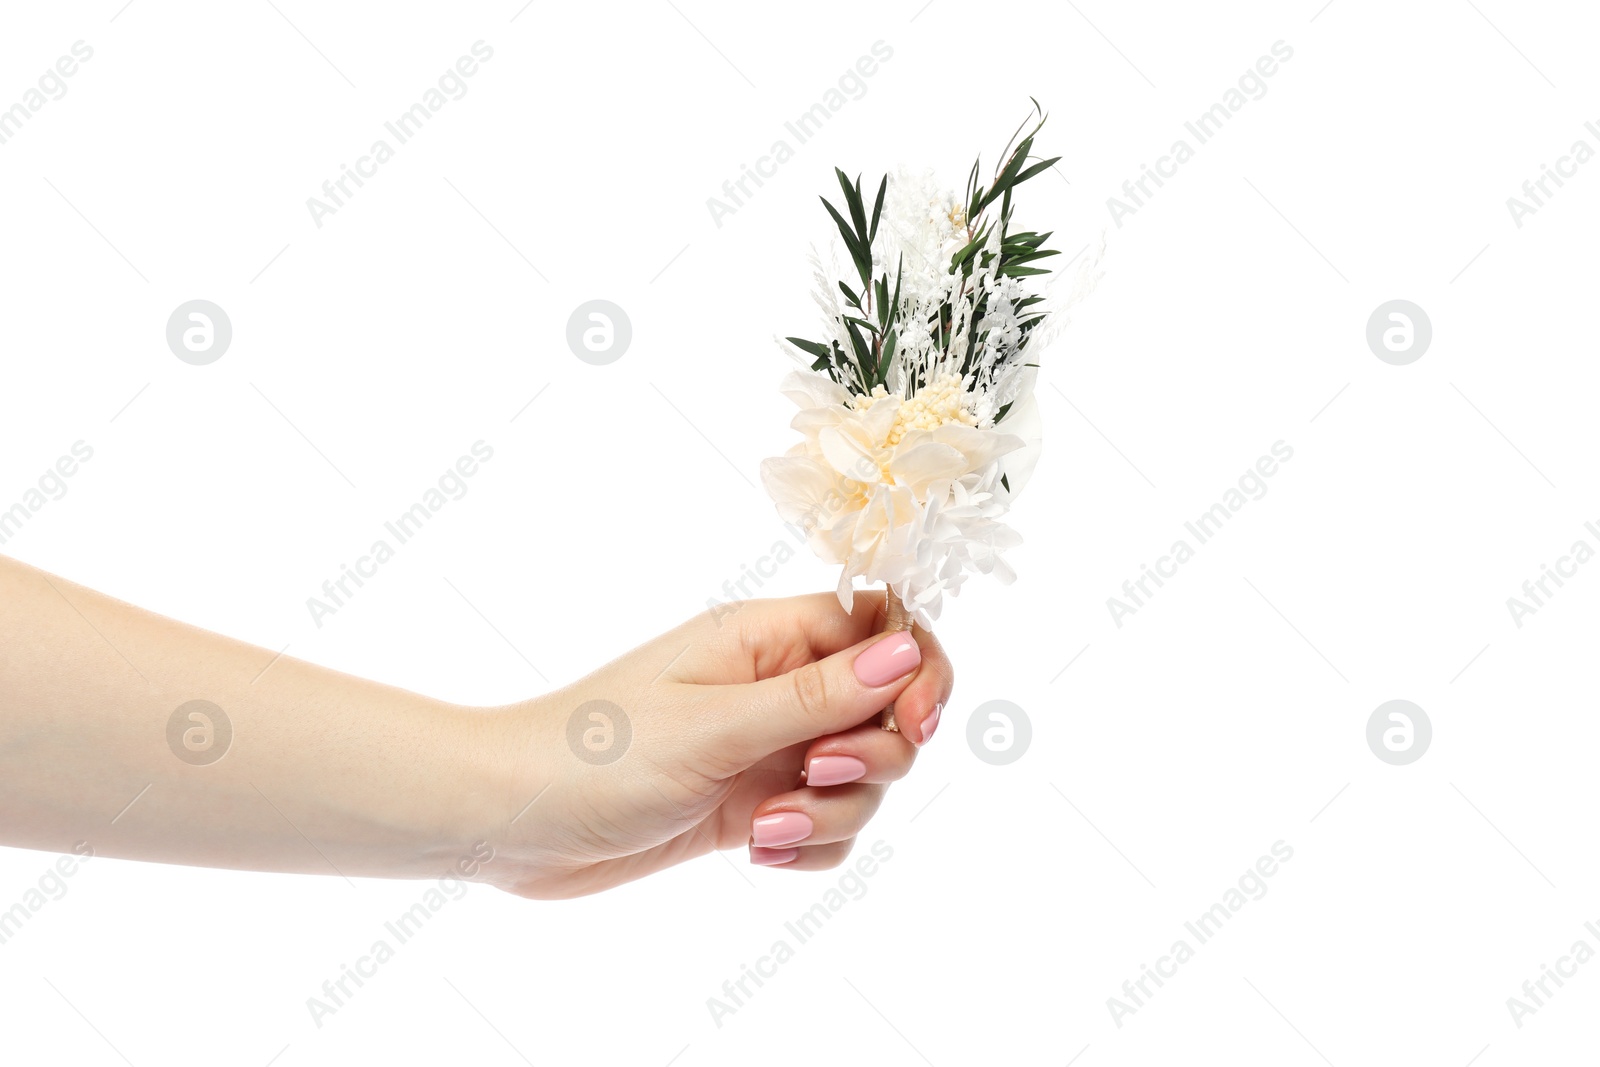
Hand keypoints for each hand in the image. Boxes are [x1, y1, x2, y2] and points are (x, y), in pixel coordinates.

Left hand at [479, 592, 951, 898]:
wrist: (512, 820)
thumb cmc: (595, 754)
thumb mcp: (714, 725)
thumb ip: (817, 697)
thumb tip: (908, 651)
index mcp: (766, 638)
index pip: (883, 627)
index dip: (918, 669)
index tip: (916, 723)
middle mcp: (775, 687)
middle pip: (886, 710)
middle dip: (873, 756)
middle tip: (813, 773)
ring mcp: (765, 748)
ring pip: (860, 778)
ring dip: (832, 812)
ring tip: (766, 832)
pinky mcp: (751, 805)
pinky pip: (824, 824)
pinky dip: (808, 846)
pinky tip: (759, 857)